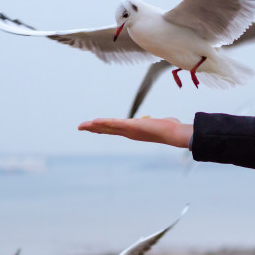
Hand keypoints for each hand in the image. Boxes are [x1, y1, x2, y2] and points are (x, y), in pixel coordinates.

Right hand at [77, 117, 192, 148]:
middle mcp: (129, 133)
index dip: (103, 128)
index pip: (115, 129)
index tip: (94, 127)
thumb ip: (165, 122)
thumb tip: (171, 121)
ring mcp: (129, 130)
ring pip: (107, 127)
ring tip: (82, 126)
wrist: (173, 133)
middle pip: (107, 130)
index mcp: (133, 132)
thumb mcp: (164, 123)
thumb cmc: (171, 128)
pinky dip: (103, 123)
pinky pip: (113, 124)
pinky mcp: (131, 126)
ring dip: (94, 126)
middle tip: (81, 127)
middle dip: (93, 129)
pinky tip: (93, 122)